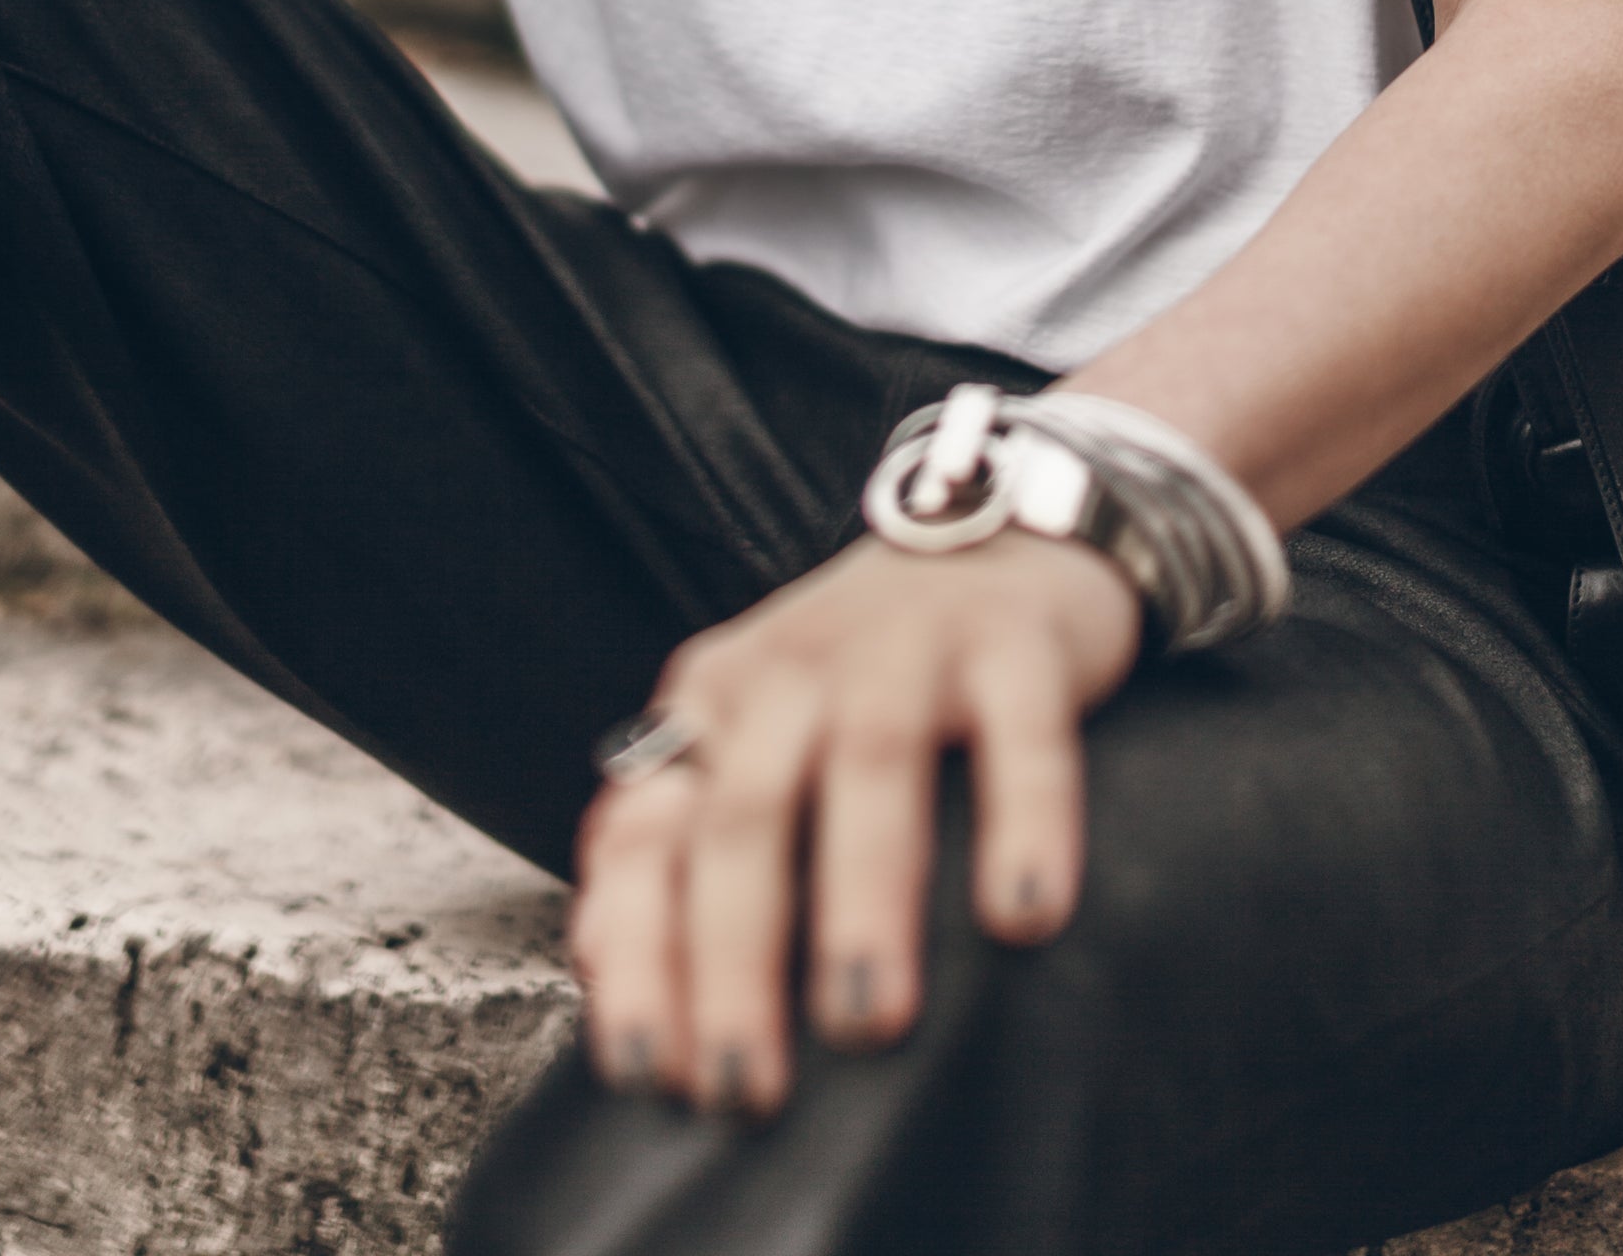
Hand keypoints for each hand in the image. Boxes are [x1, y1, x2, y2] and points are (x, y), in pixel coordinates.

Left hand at [569, 529, 1141, 1115]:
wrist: (995, 537)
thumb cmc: (860, 679)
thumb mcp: (750, 739)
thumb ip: (679, 840)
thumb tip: (598, 965)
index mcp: (714, 702)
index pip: (652, 830)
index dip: (639, 952)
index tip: (651, 1074)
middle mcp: (796, 669)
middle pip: (747, 811)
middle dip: (735, 956)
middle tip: (749, 1085)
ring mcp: (908, 647)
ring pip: (867, 765)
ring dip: (858, 899)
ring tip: (865, 1022)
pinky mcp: (1015, 643)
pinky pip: (1020, 731)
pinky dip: (1021, 819)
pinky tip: (1023, 915)